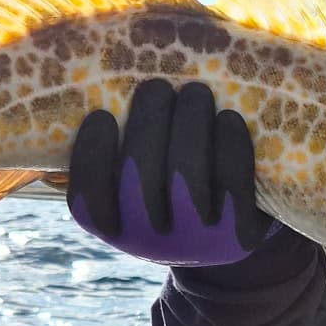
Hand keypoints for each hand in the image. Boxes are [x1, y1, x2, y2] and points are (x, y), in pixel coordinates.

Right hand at [67, 80, 275, 265]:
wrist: (235, 224)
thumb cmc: (171, 178)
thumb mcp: (135, 166)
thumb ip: (117, 138)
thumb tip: (102, 82)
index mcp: (112, 225)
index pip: (87, 200)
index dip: (92, 156)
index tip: (102, 115)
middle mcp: (149, 242)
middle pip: (139, 181)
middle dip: (148, 122)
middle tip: (157, 87)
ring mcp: (195, 243)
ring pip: (187, 179)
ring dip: (190, 125)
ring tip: (195, 92)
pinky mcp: (238, 236)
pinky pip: (231, 185)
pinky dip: (230, 147)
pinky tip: (228, 118)